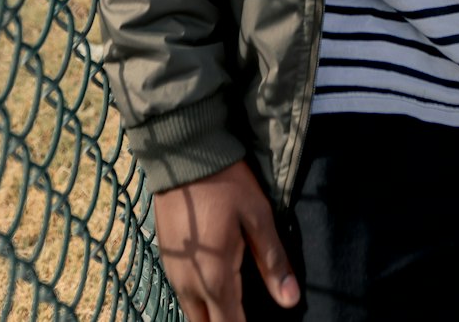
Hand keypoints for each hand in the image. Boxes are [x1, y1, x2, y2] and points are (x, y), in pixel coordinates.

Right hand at [153, 160, 300, 321]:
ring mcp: (174, 274)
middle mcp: (189, 285)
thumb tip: (291, 301)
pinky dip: (201, 301)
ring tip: (235, 304)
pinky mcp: (167, 260)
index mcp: (215, 279)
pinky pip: (184, 296)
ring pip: (193, 314)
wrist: (182, 153)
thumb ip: (273, 261)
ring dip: (213, 315)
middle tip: (246, 312)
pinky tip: (216, 287)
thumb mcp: (257, 216)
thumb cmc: (225, 183)